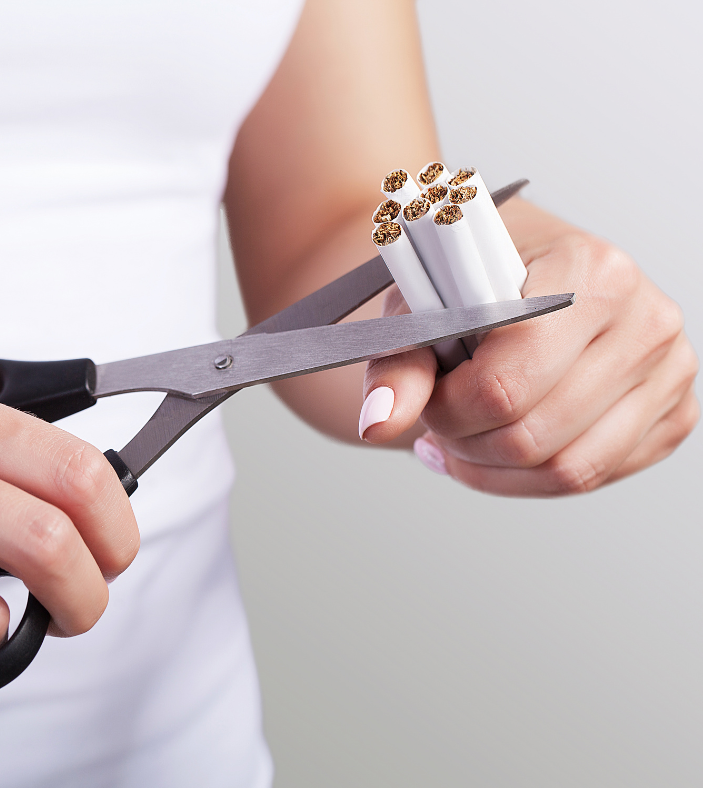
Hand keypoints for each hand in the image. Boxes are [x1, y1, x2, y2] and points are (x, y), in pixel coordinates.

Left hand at [359, 200, 698, 494]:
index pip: (504, 384)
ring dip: (494, 471)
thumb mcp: (424, 307)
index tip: (428, 395)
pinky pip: (593, 477)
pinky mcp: (671, 415)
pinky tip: (496, 453)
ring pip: (567, 470)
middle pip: (534, 436)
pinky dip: (530, 480)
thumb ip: (399, 364)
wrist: (525, 272)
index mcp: (590, 271)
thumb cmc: (478, 283)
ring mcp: (669, 371)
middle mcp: (644, 319)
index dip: (448, 409)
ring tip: (460, 442)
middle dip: (467, 444)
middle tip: (439, 423)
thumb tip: (378, 422)